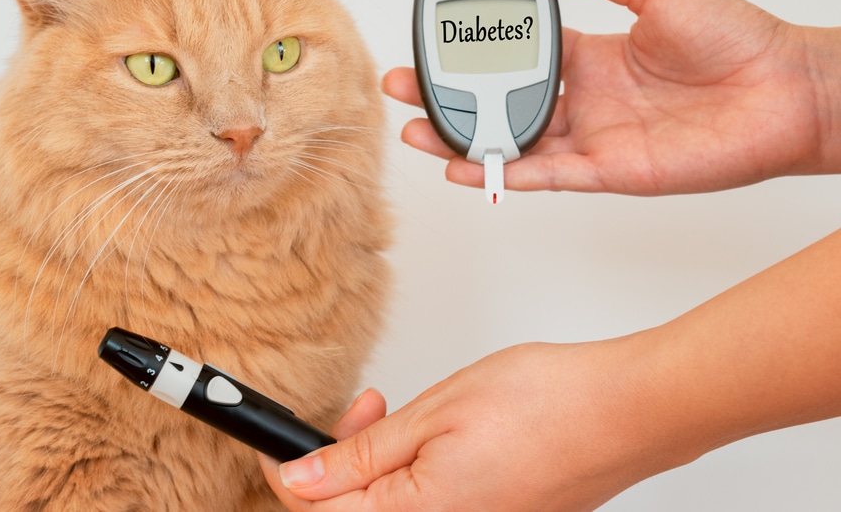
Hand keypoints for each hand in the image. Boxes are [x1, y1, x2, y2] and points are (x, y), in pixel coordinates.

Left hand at [259, 340, 675, 511]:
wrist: (627, 410)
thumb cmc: (548, 406)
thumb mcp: (435, 414)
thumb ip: (360, 458)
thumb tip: (300, 479)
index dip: (288, 473)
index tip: (280, 439)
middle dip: (339, 462)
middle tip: (364, 409)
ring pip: (390, 509)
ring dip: (378, 466)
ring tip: (403, 415)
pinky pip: (428, 508)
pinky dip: (415, 475)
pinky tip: (435, 439)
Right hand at [386, 0, 836, 194]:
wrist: (786, 90)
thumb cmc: (737, 38)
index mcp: (592, 54)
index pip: (517, 56)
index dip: (474, 55)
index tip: (436, 46)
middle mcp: (586, 98)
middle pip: (500, 104)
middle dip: (448, 100)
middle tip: (403, 90)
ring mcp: (593, 137)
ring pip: (512, 143)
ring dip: (461, 140)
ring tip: (415, 131)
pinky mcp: (608, 171)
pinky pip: (543, 174)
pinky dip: (502, 173)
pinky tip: (463, 166)